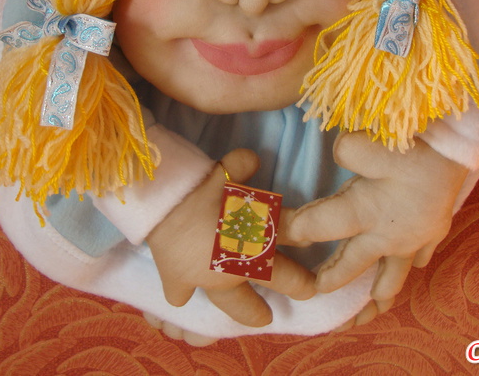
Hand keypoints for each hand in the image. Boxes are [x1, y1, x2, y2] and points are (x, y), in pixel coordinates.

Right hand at [146, 149, 315, 326]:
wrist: (163, 207)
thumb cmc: (201, 190)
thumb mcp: (225, 171)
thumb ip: (242, 165)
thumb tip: (253, 158)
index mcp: (255, 243)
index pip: (290, 252)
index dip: (305, 264)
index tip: (315, 278)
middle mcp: (237, 268)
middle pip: (274, 281)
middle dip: (293, 287)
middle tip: (307, 292)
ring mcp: (207, 281)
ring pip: (235, 305)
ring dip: (251, 312)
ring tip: (262, 319)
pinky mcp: (178, 282)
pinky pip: (180, 295)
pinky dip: (181, 294)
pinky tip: (182, 295)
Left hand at [285, 132, 467, 307]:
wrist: (463, 152)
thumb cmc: (416, 149)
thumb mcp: (374, 143)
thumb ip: (348, 151)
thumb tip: (336, 152)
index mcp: (366, 214)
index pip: (318, 227)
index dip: (291, 230)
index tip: (270, 234)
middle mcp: (386, 235)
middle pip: (350, 265)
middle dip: (329, 278)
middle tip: (311, 289)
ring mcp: (412, 241)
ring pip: (389, 279)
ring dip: (374, 297)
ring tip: (362, 317)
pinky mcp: (432, 235)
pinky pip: (417, 261)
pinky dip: (405, 269)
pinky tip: (400, 272)